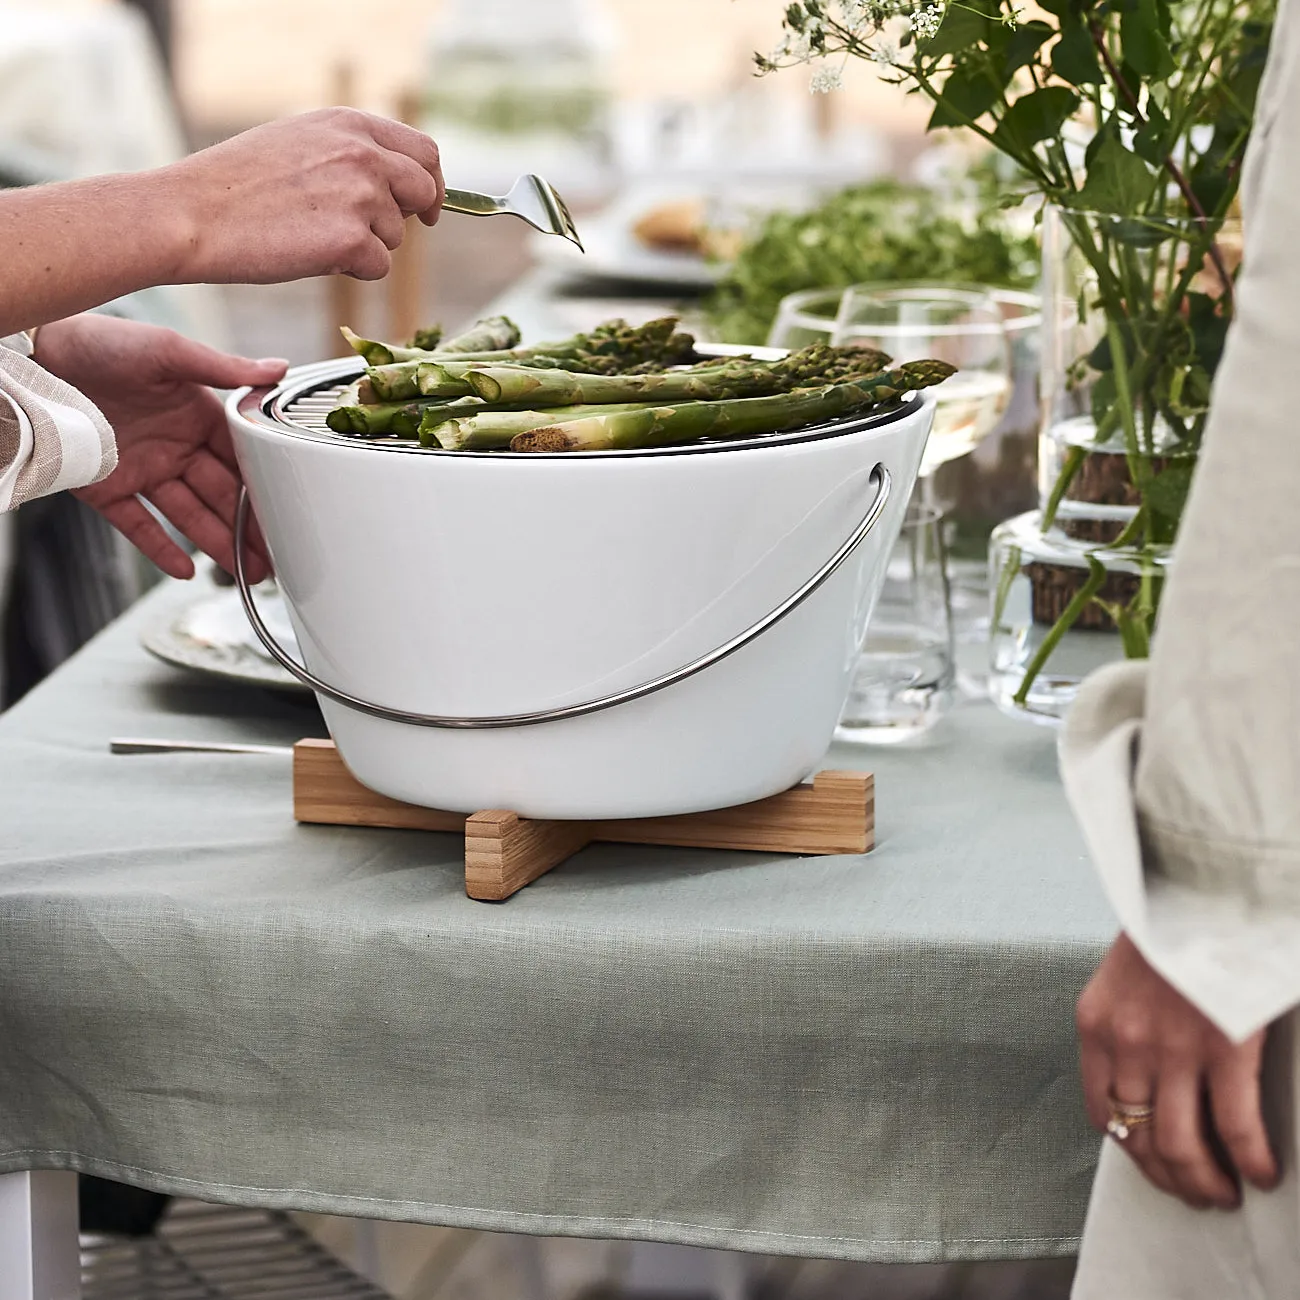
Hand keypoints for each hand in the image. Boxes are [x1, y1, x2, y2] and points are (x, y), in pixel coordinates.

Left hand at [36, 314, 282, 580]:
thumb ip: (223, 368)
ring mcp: (143, 471)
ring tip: (250, 572)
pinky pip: (140, 525)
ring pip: (190, 517)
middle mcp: (175, 448)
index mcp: (197, 417)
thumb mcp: (169, 350)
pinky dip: (161, 549)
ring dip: (220, 545)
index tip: (290, 511)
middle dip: (252, 528)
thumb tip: (277, 369)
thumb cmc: (102, 343)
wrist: (36, 355)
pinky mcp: (108, 488)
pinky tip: (186, 570)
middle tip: (279, 555)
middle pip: (222, 496)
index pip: (241, 460)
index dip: (266, 487)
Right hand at [163, 108, 443, 283]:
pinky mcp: (353, 238)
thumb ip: (349, 154)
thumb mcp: (299, 143)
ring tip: (313, 236)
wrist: (194, 214)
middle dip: (415, 217)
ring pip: (396, 235)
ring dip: (367, 246)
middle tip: (384, 236)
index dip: (431, 183)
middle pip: (424, 190)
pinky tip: (311, 255)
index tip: (427, 207)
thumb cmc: (237, 185)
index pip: (423, 151)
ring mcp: (361, 195)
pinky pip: (378, 267)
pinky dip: (353, 270)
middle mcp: (363, 153)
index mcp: (350, 124)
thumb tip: (393, 182)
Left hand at [1077, 932, 1279, 1208]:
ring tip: (1227, 1192)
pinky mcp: (1224, 1048)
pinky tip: (1264, 1173)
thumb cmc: (1169, 927)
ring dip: (1206, 1181)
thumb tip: (1150, 1080)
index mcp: (1095, 1023)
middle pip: (1141, 1137)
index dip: (1131, 1149)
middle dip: (1170, 1177)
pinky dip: (1251, 1161)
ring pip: (1183, 1145)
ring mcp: (1173, 1048)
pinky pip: (1235, 1128)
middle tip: (1197, 1193)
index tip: (1154, 1165)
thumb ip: (1128, 1024)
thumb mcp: (1126, 976)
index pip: (1102, 1111)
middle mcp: (1126, 1041)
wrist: (1200, 885)